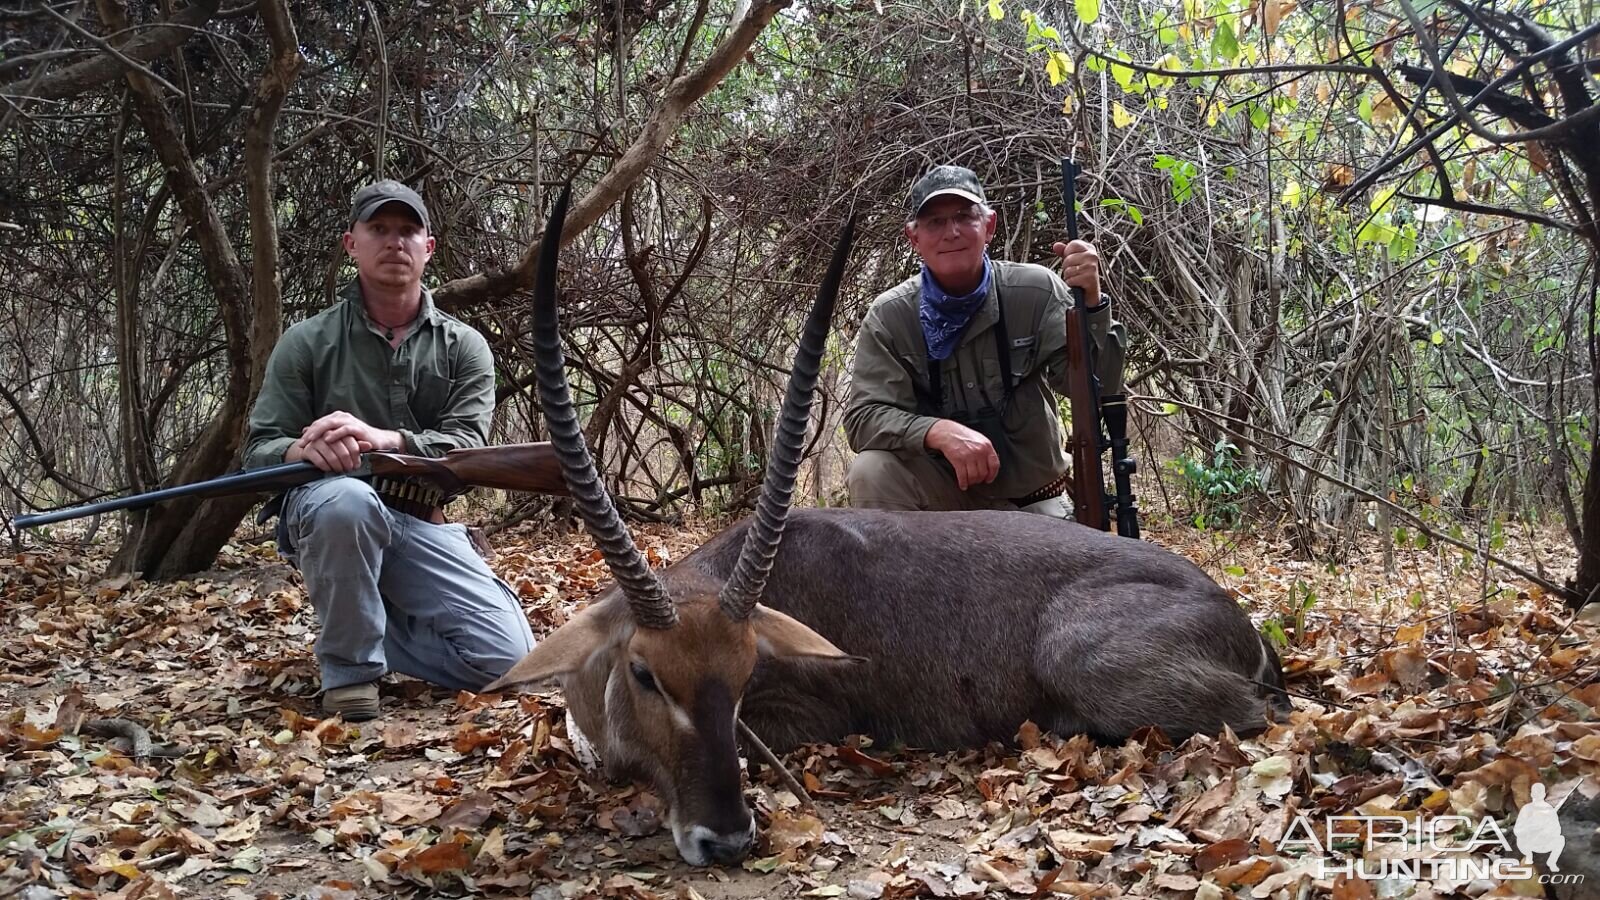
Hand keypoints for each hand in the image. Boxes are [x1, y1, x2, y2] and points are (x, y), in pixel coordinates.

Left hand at [286, 411, 400, 471]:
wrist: (380, 441)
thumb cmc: (359, 440)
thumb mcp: (339, 437)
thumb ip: (325, 433)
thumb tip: (306, 431)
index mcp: (337, 418)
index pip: (319, 423)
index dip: (309, 432)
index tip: (300, 442)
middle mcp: (342, 417)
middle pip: (323, 422)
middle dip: (311, 432)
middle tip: (302, 442)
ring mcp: (350, 421)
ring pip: (331, 424)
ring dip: (319, 431)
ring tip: (311, 439)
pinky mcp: (358, 428)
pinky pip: (345, 430)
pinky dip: (336, 434)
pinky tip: (328, 439)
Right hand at [925, 419, 999, 490]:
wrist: (947, 432)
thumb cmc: (962, 435)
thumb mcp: (979, 439)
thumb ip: (986, 450)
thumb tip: (990, 464)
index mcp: (986, 446)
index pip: (994, 465)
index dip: (992, 475)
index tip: (989, 479)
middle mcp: (979, 451)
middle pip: (983, 473)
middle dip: (980, 479)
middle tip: (976, 481)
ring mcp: (968, 456)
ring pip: (974, 476)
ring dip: (971, 482)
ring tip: (969, 482)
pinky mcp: (958, 460)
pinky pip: (963, 476)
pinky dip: (963, 483)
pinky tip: (962, 484)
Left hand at [1051, 239, 1101, 306]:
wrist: (1090, 291)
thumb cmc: (1082, 274)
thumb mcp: (1073, 260)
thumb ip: (1064, 251)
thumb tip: (1056, 245)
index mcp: (1089, 249)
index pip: (1073, 244)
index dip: (1068, 253)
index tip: (1072, 259)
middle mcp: (1092, 256)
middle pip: (1068, 258)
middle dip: (1067, 267)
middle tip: (1074, 271)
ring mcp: (1092, 267)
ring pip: (1068, 270)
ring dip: (1069, 276)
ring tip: (1076, 277)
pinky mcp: (1090, 278)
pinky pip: (1071, 279)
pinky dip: (1071, 283)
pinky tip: (1077, 283)